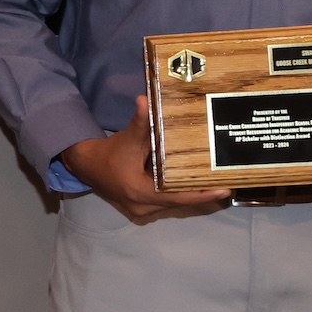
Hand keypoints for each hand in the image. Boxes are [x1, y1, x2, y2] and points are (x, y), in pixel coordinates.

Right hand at [59, 94, 229, 220]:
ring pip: (173, 204)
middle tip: (226, 181)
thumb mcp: (127, 139)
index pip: (178, 197)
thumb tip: (145, 101)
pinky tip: (192, 184)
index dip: (202, 194)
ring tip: (213, 182)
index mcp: (141, 192)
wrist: (85, 166)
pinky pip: (166, 203)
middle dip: (201, 193)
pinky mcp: (141, 207)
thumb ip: (140, 123)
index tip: (224, 190)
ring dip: (190, 194)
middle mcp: (143, 207)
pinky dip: (178, 193)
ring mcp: (142, 210)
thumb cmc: (108, 153)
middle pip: (179, 202)